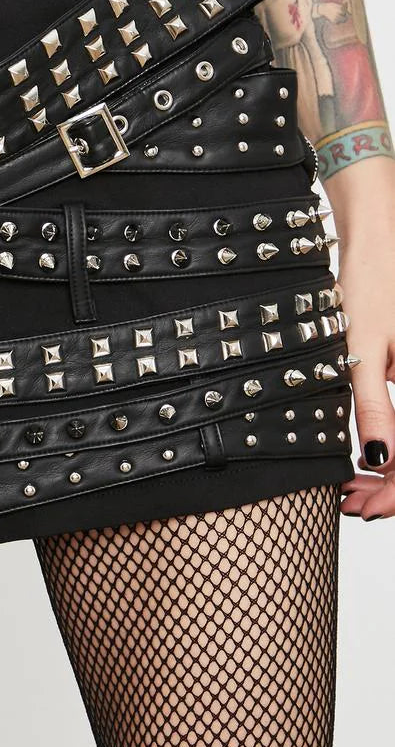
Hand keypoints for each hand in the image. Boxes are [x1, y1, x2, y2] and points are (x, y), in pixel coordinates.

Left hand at [329, 160, 394, 520]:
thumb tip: (375, 457)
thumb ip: (374, 405)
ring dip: (394, 472)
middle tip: (356, 505)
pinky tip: (368, 461)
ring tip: (356, 491)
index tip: (370, 507)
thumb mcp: (366, 348)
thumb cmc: (374, 282)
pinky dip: (393, 444)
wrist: (378, 239)